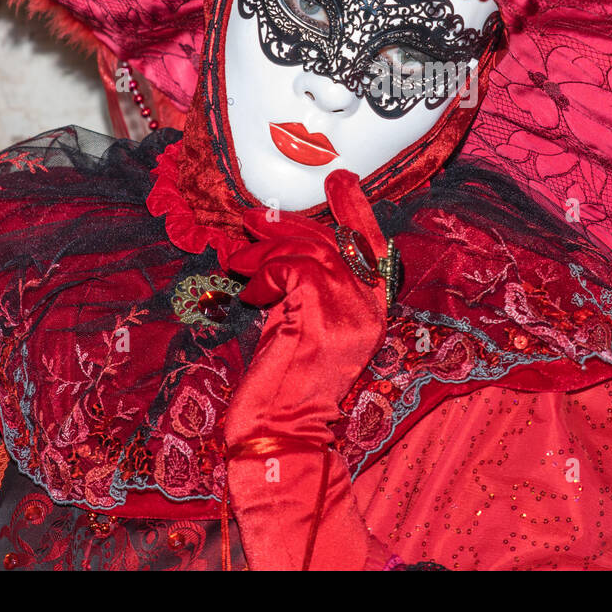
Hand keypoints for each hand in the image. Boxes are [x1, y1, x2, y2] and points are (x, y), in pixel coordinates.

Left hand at [222, 169, 388, 446]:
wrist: (281, 431)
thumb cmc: (286, 384)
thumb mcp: (305, 325)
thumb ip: (309, 288)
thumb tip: (286, 242)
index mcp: (373, 312)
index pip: (374, 246)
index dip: (357, 209)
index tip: (339, 180)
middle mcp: (369, 310)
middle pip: (338, 240)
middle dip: (293, 222)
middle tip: (254, 216)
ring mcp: (349, 313)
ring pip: (310, 251)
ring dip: (265, 249)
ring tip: (237, 260)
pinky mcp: (320, 316)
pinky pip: (289, 270)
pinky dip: (262, 277)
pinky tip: (250, 296)